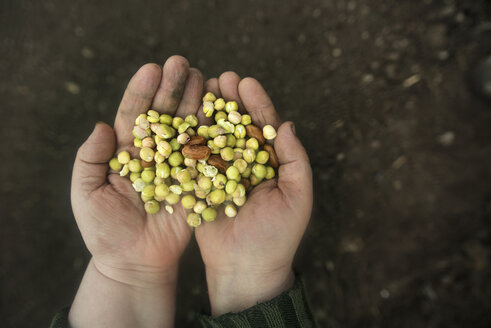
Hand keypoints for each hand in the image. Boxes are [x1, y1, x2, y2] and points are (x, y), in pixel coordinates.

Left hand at [69, 56, 203, 326]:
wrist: (134, 261)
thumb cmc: (105, 231)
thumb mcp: (86, 193)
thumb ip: (90, 159)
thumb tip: (101, 126)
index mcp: (126, 151)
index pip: (134, 115)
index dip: (142, 92)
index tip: (152, 69)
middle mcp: (154, 152)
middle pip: (164, 115)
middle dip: (173, 88)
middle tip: (182, 63)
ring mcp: (177, 165)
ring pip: (187, 128)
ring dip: (194, 102)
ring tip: (203, 77)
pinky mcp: (196, 181)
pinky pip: (205, 154)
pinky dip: (212, 132)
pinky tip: (219, 110)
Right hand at [195, 72, 312, 315]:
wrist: (245, 268)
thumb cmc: (277, 235)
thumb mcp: (297, 197)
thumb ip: (294, 160)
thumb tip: (287, 124)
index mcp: (271, 163)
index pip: (264, 127)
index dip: (256, 103)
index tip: (245, 82)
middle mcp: (246, 164)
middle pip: (237, 125)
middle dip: (231, 100)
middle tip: (221, 77)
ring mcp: (222, 173)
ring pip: (216, 136)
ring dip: (210, 112)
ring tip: (202, 88)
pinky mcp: (201, 185)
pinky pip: (196, 157)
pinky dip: (191, 136)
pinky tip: (184, 117)